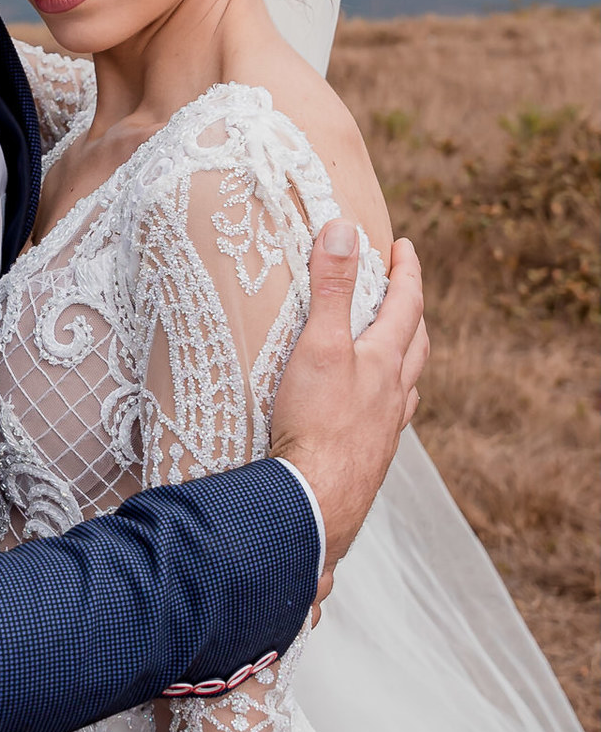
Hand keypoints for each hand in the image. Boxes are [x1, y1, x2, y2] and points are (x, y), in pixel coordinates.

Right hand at [270, 223, 427, 576]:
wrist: (315, 502)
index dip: (407, 271)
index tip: (404, 246)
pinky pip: (389, 418)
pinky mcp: (368, 455)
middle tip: (403, 289)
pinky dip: (387, 399)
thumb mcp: (319, 344)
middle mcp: (394, 394)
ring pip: (408, 383)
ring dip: (405, 356)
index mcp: (384, 361)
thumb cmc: (317, 424)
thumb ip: (331, 288)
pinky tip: (372, 409)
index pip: (407, 304)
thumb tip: (342, 230)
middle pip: (417, 343)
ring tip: (393, 346)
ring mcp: (385, 428)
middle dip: (413, 310)